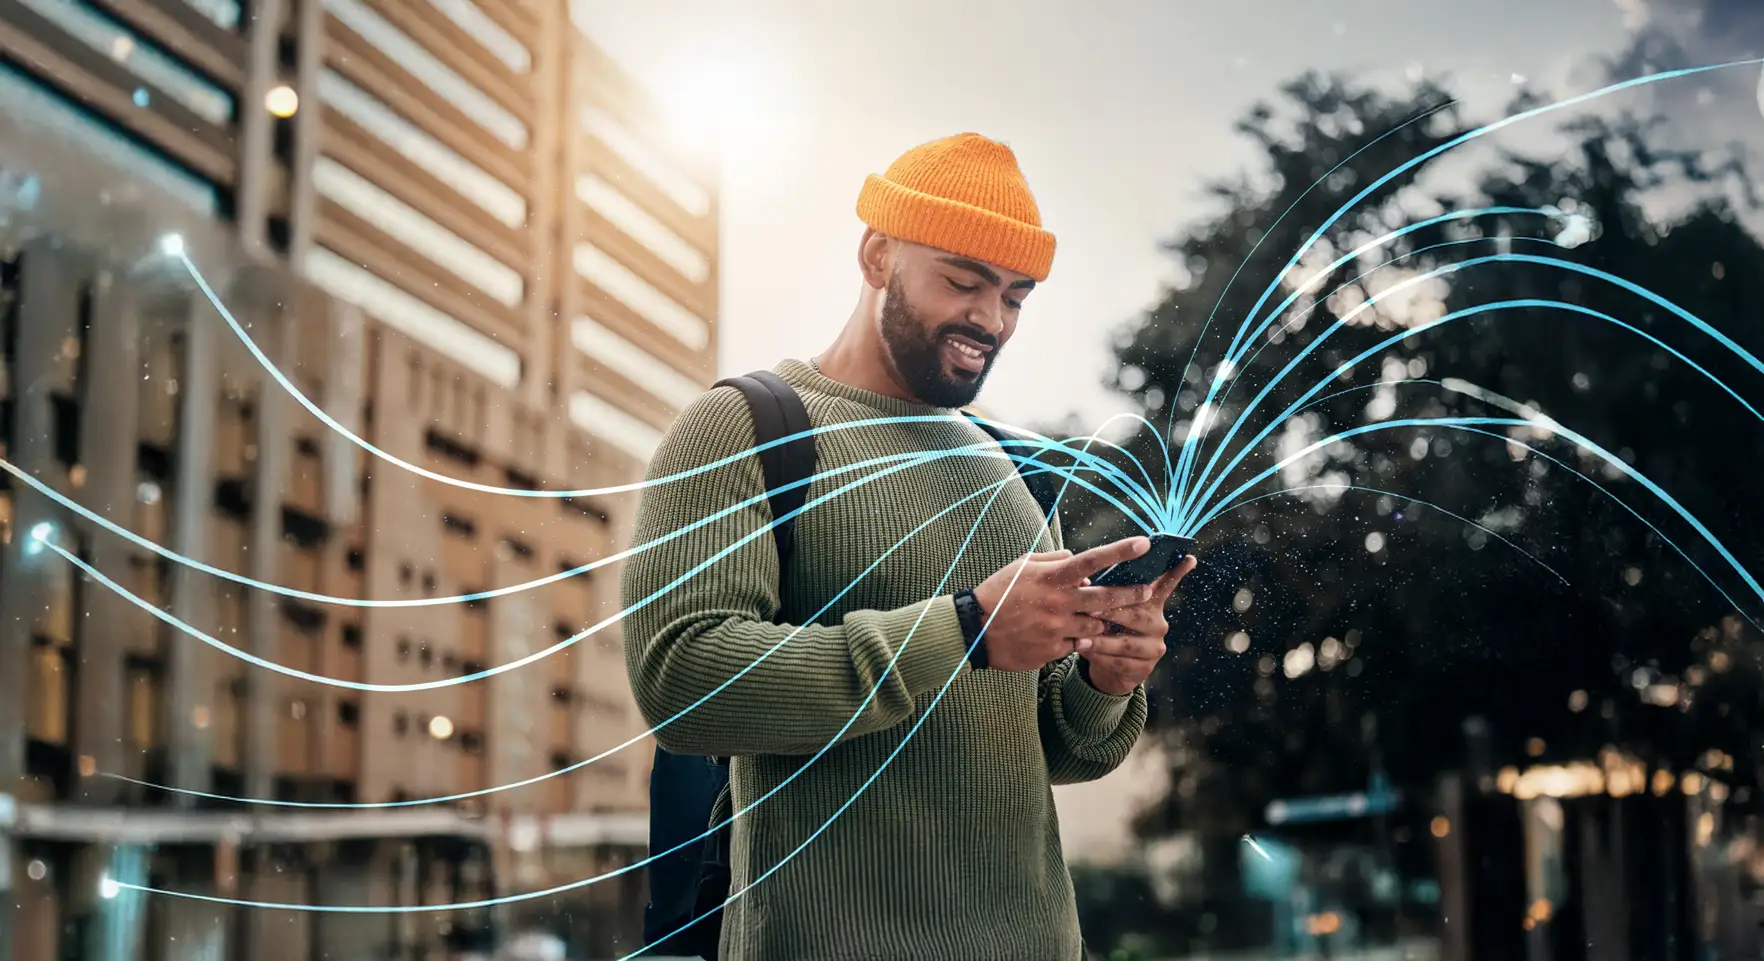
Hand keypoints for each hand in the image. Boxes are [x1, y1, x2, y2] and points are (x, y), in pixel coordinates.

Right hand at [970, 537, 1157, 672]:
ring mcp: (1058, 628)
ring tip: (1093, 616)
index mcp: (1052, 577)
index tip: (1144, 543)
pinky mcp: (1055, 649)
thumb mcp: (1021, 566)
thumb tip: (1076, 558)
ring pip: (1095, 624)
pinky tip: (1063, 633)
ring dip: (1099, 619)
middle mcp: (1059, 602)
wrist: (975, 630)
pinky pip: (1077, 642)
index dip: (1120, 551)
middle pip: (1106, 597)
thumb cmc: (998, 593)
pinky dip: (1076, 636)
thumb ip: (1053, 559)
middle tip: (1146, 591)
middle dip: (1131, 594)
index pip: (1092, 560)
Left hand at [1080, 556, 1197, 694]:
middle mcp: (1158, 624)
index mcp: (1151, 604)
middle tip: (1091, 611)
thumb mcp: (1108, 610)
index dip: (1177, 572)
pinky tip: (1085, 653)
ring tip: (1080, 640)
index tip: (1190, 557)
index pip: (1166, 585)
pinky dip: (1100, 658)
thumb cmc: (1108, 629)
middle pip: (1138, 616)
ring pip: (1127, 643)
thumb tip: (1084, 581)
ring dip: (1101, 642)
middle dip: (1113, 613)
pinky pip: (1120, 663)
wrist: (1111, 668)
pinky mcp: (1145, 668)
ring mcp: (1154, 647)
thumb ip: (1104, 595)